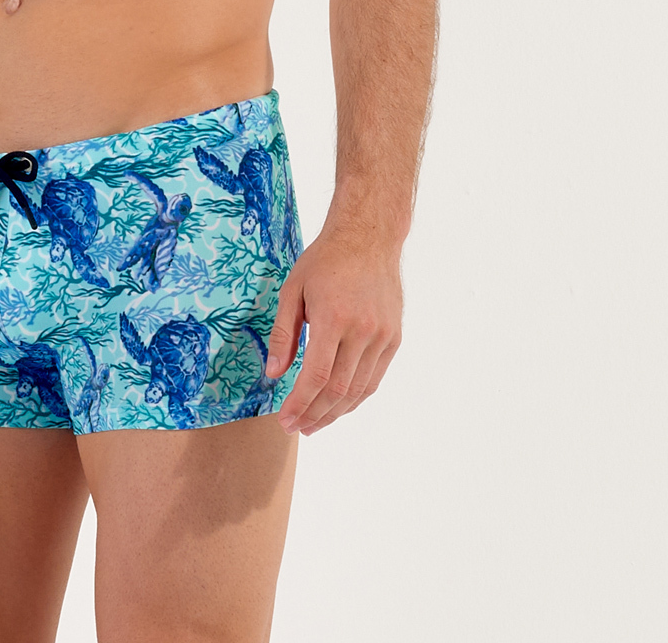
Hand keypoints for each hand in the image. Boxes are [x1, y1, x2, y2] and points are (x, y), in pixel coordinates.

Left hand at [265, 225, 402, 435]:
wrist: (368, 239)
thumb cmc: (325, 261)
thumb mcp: (293, 290)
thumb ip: (282, 334)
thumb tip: (273, 373)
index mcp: (334, 318)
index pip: (317, 376)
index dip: (300, 404)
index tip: (285, 420)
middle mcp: (362, 331)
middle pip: (339, 390)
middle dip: (315, 415)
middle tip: (296, 428)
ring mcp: (382, 336)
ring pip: (359, 390)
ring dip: (335, 412)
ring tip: (314, 423)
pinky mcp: (394, 338)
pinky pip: (374, 378)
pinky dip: (356, 397)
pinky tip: (338, 404)